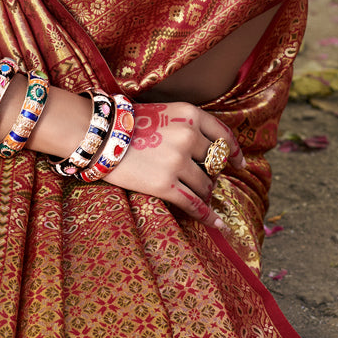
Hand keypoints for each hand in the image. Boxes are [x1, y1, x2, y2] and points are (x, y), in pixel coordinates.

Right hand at [105, 101, 244, 228]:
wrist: (98, 135)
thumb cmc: (128, 124)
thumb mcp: (165, 113)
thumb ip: (188, 127)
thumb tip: (210, 153)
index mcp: (190, 115)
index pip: (224, 136)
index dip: (234, 153)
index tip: (239, 164)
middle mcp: (189, 137)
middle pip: (214, 164)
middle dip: (210, 175)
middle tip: (202, 181)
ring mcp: (178, 161)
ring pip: (205, 186)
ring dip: (203, 194)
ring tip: (195, 196)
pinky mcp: (165, 185)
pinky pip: (194, 203)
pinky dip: (208, 216)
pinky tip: (217, 224)